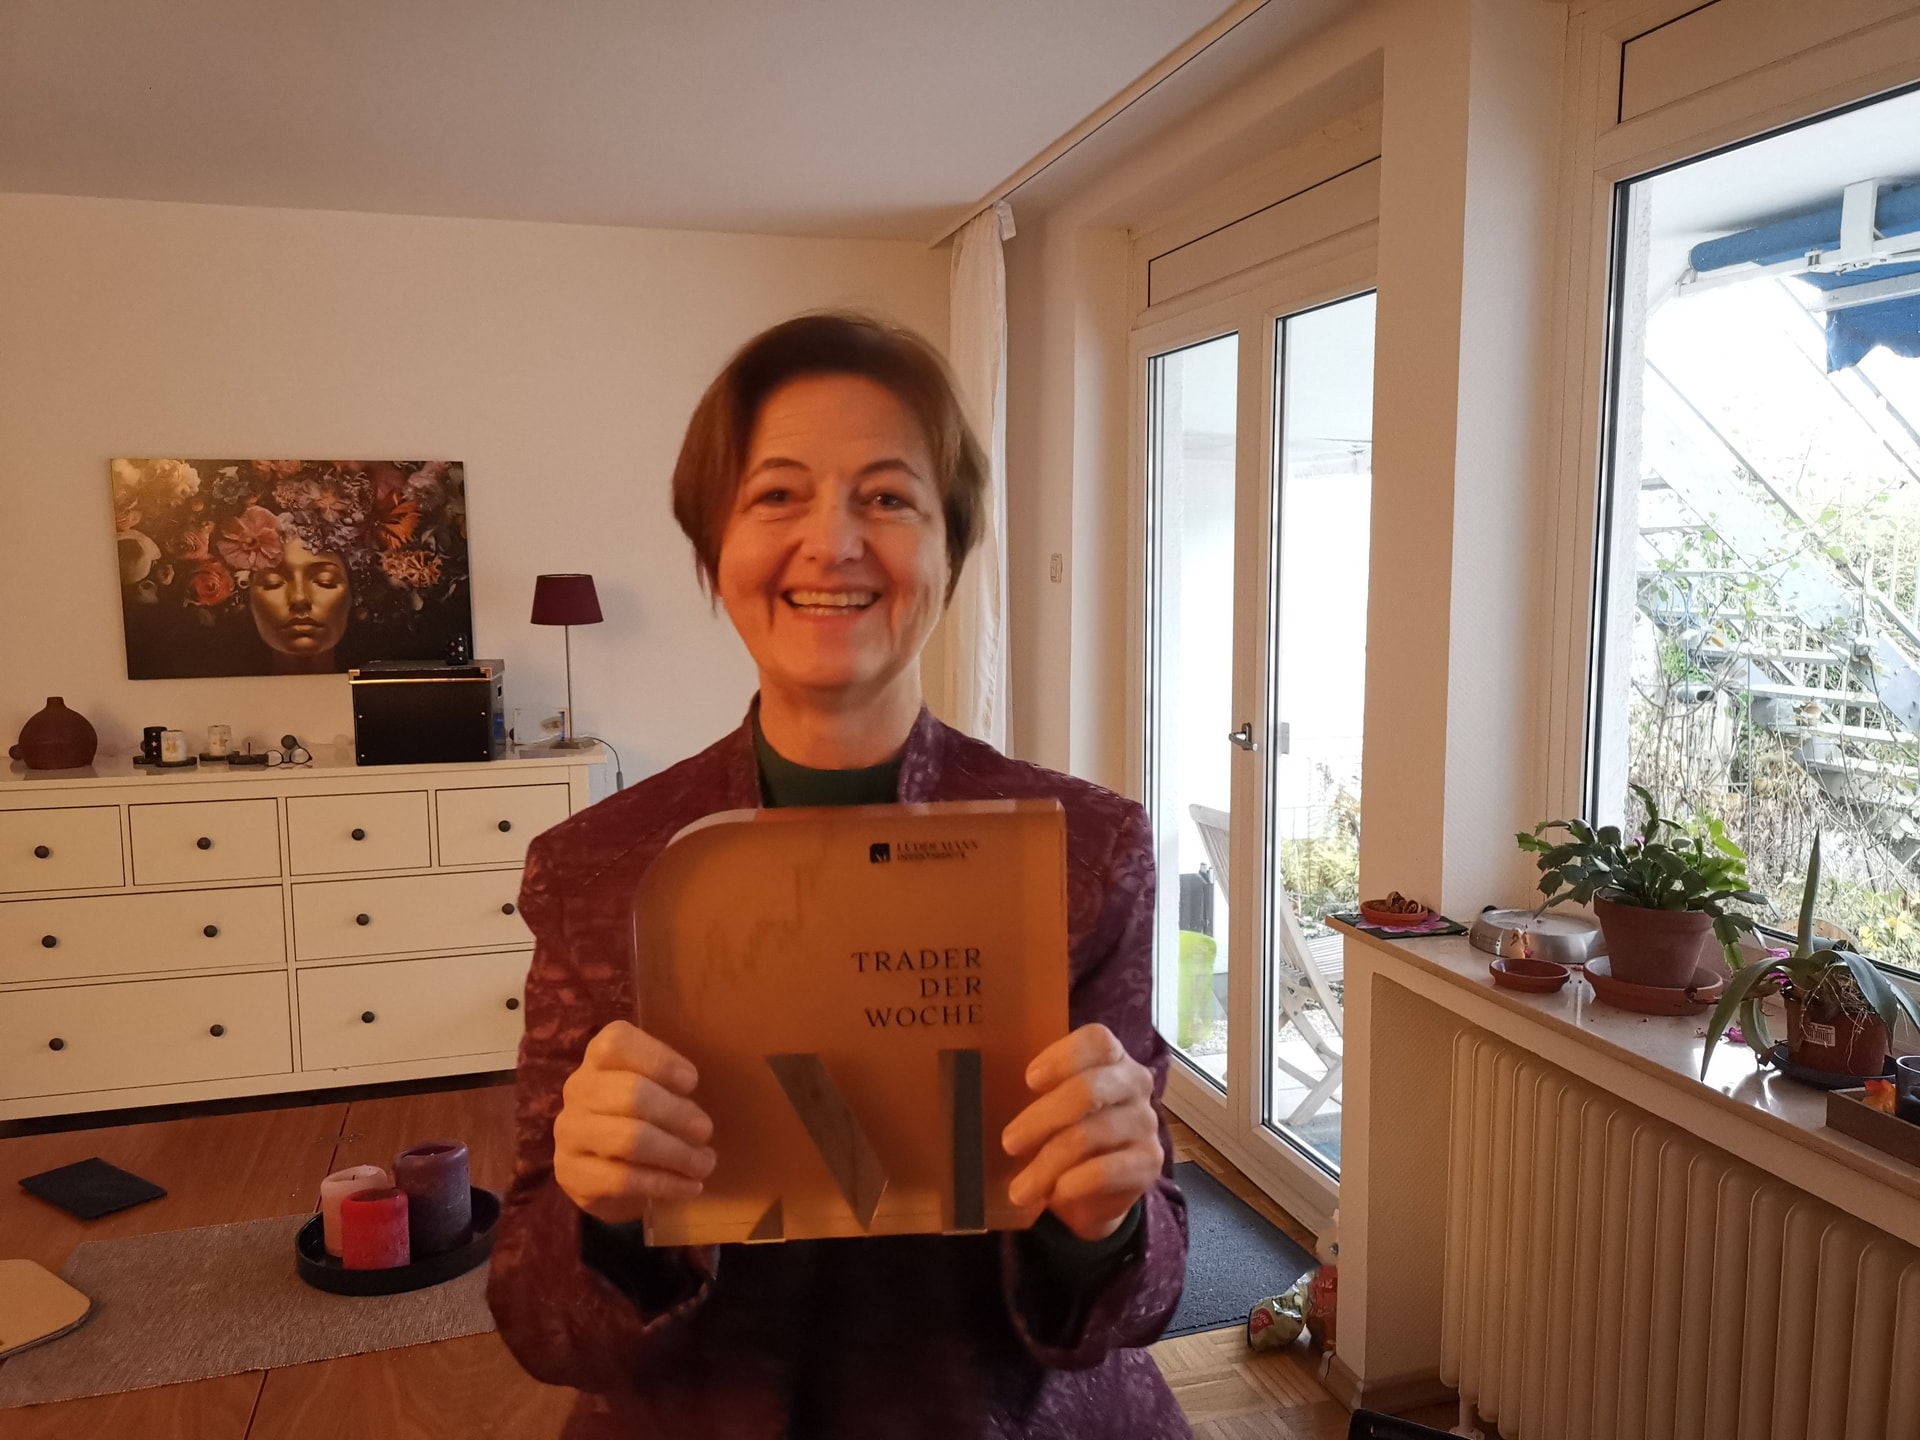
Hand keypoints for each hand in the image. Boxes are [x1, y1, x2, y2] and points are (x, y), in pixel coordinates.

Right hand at [554, 1020, 715, 1225]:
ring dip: (676, 1153)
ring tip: (705, 1163)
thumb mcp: (654, 1090)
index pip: (616, 1042)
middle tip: (706, 1131)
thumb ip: (670, 1085)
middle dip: (677, 1114)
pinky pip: (623, 1179)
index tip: (691, 1082)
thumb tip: (699, 1107)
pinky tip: (689, 1187)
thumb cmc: (641, 1118)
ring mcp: (570, 1133)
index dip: (659, 1060)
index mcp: (599, 1059)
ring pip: (628, 1139)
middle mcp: (578, 1090)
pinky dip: (665, 1183)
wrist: (602, 1174)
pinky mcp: (573, 1174)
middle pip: (630, 1093)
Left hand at [1000, 1023, 1161, 1240]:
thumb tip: (977, 1092)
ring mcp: (1145, 1122)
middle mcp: (1135, 1083)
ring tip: (1019, 1190)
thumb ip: (1032, 1094)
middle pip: (1088, 1090)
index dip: (1064, 1056)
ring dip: (1047, 1164)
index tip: (1029, 1080)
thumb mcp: (1049, 1107)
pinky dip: (1074, 1183)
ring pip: (1090, 1135)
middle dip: (1042, 1118)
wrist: (1094, 1190)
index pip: (1098, 1041)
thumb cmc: (1063, 1133)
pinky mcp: (1149, 1162)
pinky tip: (1054, 1194)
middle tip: (1008, 1143)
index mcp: (1111, 1058)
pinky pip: (1107, 1171)